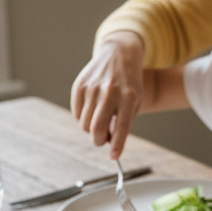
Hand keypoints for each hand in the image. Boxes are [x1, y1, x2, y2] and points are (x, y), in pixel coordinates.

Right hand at [71, 32, 144, 158]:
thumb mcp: (135, 101)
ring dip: (91, 129)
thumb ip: (124, 123)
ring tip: (100, 119)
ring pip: (84, 124)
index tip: (114, 157)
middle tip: (103, 140)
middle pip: (96, 129)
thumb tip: (108, 143)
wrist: (119, 54)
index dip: (117, 145)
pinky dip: (83, 117)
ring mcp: (93, 87)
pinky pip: (76, 113)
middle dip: (98, 141)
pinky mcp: (80, 85)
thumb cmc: (129, 84)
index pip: (121, 127)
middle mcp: (110, 91)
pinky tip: (92, 108)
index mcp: (128, 97)